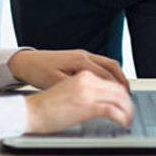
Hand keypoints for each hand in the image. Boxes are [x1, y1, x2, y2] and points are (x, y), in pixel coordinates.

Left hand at [7, 49, 128, 89]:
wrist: (26, 61)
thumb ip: (76, 88)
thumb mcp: (56, 84)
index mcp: (79, 61)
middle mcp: (84, 55)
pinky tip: (110, 84)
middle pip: (112, 67)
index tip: (123, 101)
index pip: (106, 76)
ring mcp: (83, 54)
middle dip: (123, 82)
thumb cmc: (38, 72)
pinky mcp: (80, 57)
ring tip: (123, 91)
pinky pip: (102, 64)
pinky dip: (110, 74)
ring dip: (118, 77)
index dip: (116, 90)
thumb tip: (94, 96)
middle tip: (129, 97)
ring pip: (109, 64)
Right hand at [24, 71, 133, 133]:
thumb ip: (87, 90)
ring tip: (128, 119)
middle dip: (128, 101)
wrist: (29, 111)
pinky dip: (121, 117)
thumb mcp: (69, 88)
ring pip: (119, 98)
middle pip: (118, 88)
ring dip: (127, 110)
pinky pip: (112, 110)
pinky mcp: (86, 106)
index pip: (112, 80)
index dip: (123, 91)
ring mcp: (87, 92)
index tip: (126, 101)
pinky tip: (122, 122)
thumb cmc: (46, 105)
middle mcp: (87, 80)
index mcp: (83, 74)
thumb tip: (102, 99)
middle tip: (130, 111)